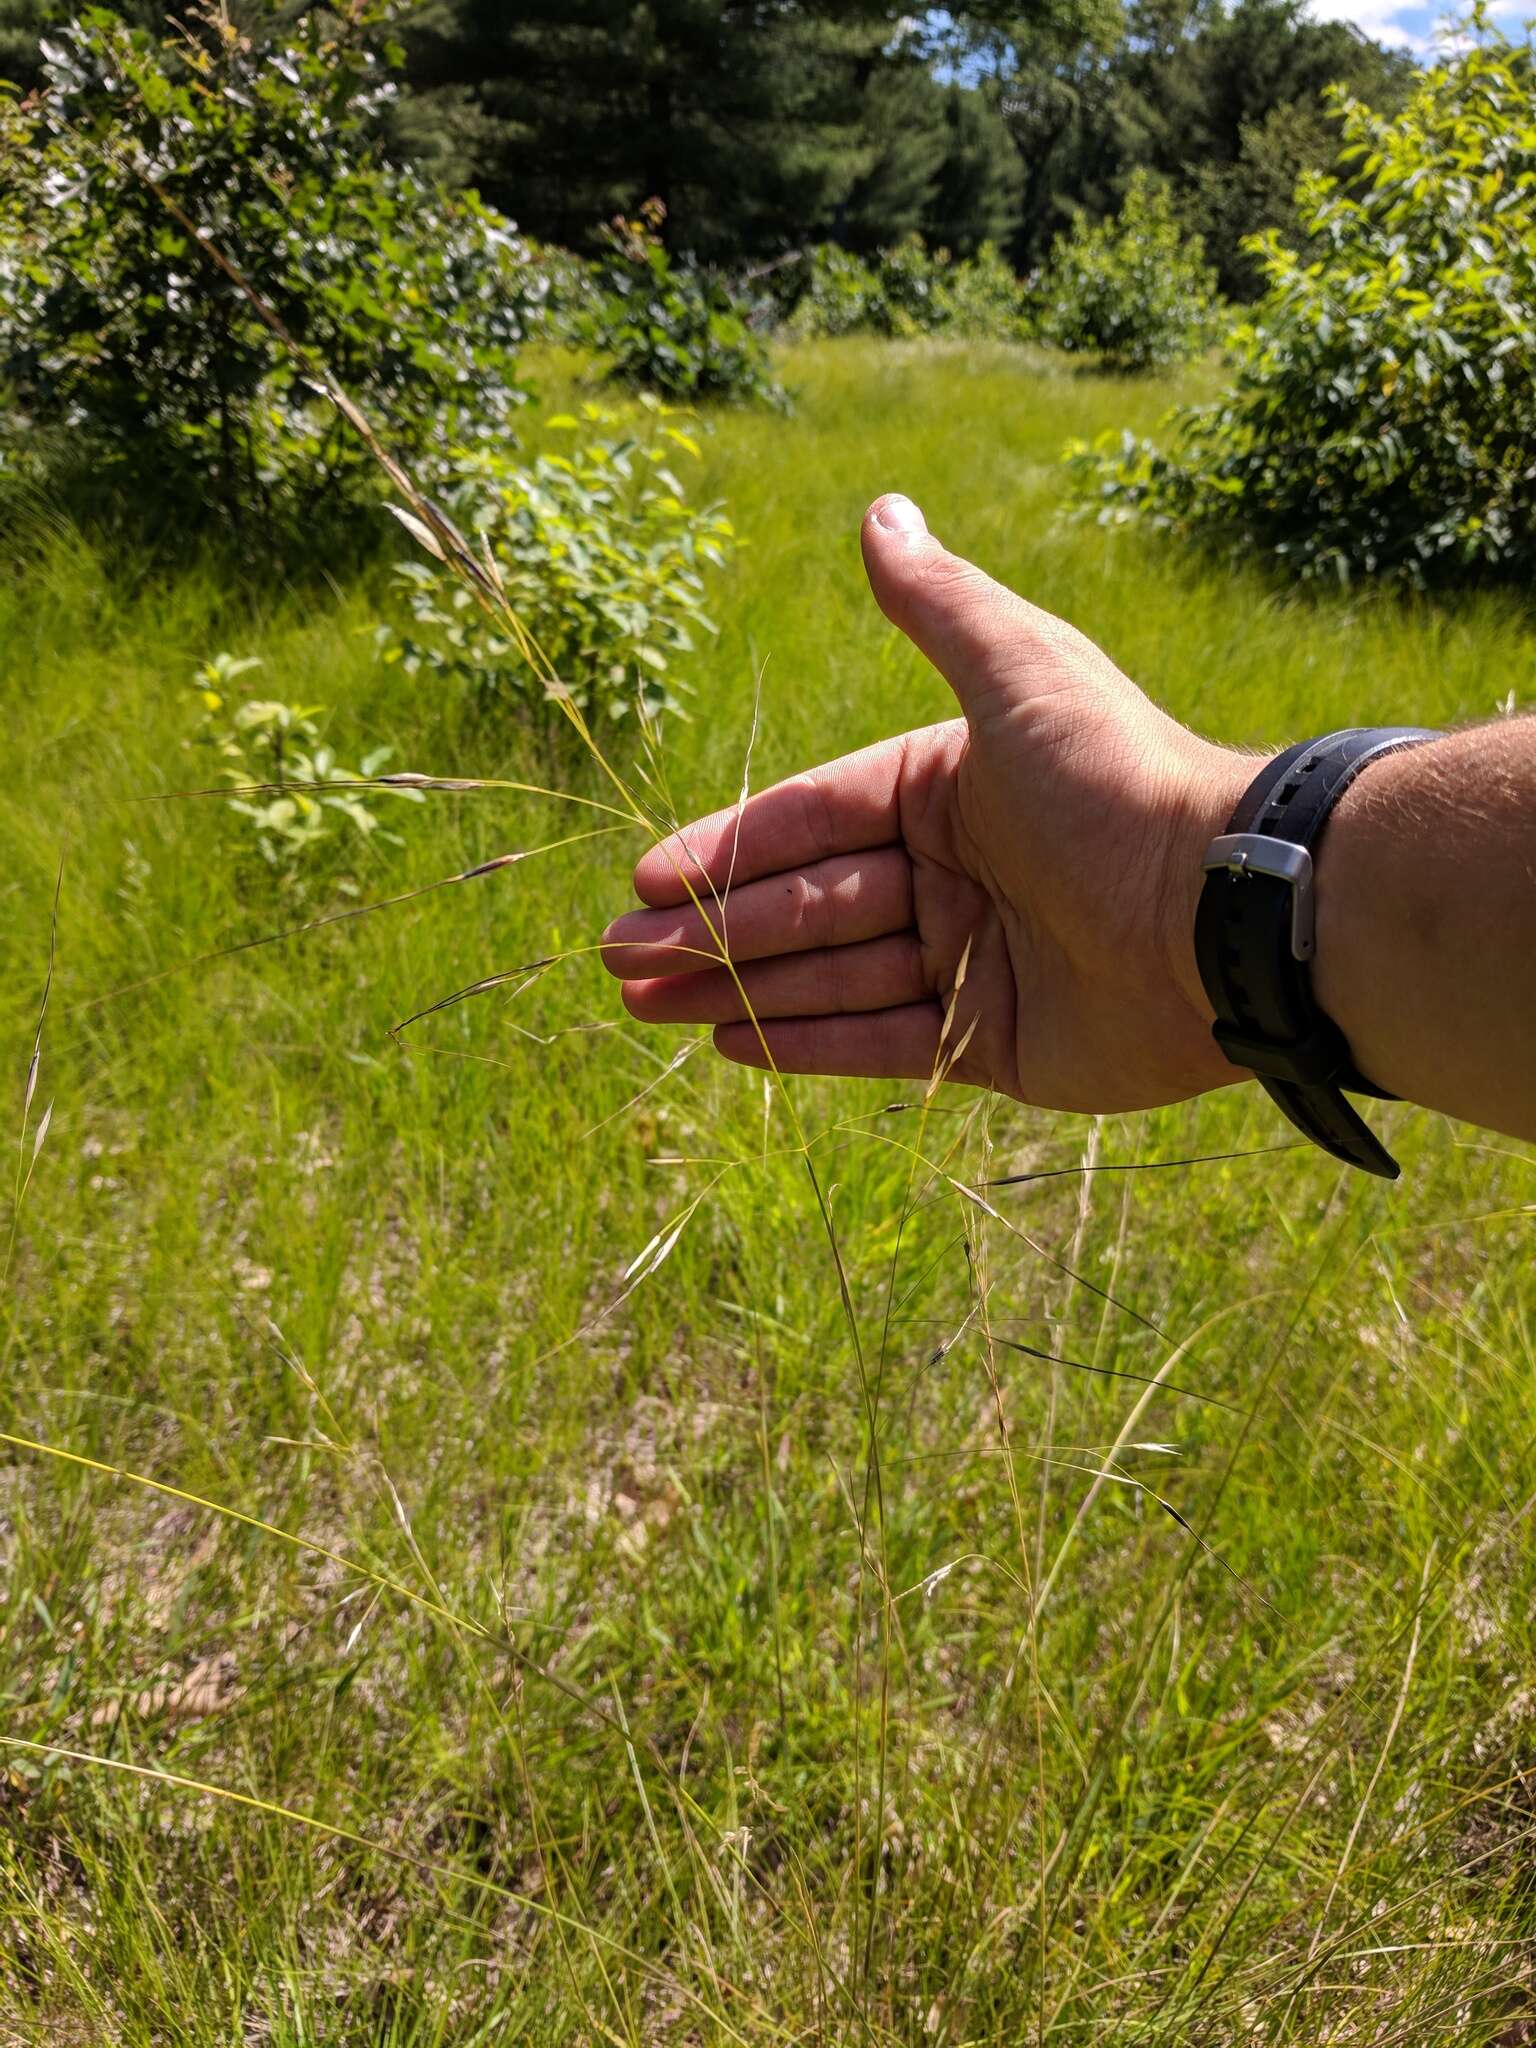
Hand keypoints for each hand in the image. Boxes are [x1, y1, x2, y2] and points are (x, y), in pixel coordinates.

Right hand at [601, 494, 1254, 1113]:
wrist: (1218, 911)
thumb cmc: (1111, 780)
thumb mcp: (1015, 669)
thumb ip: (937, 605)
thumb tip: (880, 510)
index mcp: (948, 789)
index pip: (812, 817)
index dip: (727, 847)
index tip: (646, 877)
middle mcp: (955, 874)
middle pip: (806, 903)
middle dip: (708, 930)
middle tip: (617, 957)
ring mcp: (972, 963)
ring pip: (829, 976)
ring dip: (735, 989)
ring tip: (642, 1001)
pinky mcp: (995, 1045)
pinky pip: (881, 1042)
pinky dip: (806, 1043)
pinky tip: (728, 1044)